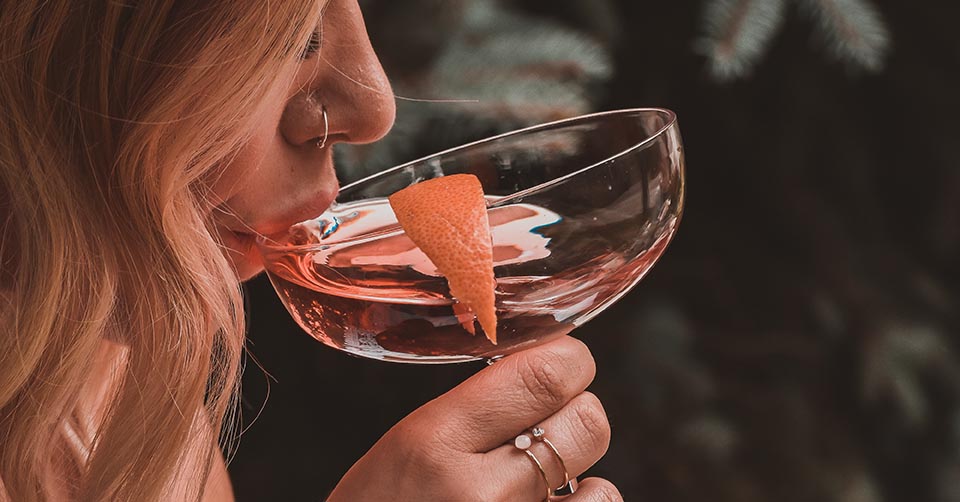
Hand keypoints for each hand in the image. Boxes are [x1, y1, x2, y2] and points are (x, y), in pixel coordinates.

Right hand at [326, 336, 620, 500]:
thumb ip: (474, 408)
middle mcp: (477, 492)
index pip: (545, 376)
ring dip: (580, 480)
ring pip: (602, 489)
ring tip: (542, 482)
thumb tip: (549, 371)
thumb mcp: (406, 445)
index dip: (569, 361)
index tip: (564, 362)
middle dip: (578, 415)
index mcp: (434, 440)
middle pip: (588, 424)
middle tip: (550, 422)